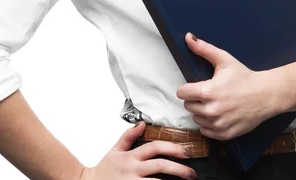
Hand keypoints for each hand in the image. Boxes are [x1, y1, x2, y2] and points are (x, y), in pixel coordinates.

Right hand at [80, 121, 196, 179]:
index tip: (186, 152)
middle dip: (179, 168)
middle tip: (192, 173)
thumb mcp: (115, 150)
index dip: (172, 148)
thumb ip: (128, 136)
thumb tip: (142, 123)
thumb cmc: (104, 170)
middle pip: (160, 165)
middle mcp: (133, 170)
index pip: (155, 147)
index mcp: (131, 157)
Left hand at [176, 32, 268, 140]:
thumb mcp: (224, 59)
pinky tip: (219, 114)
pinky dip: (209, 124)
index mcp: (208, 91)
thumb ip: (203, 49)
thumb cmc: (244, 76)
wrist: (265, 95)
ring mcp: (218, 124)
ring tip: (215, 102)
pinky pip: (206, 131)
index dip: (187, 87)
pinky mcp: (224, 134)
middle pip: (188, 106)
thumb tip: (188, 36)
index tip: (195, 85)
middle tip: (208, 93)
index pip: (182, 93)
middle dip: (195, 99)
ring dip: (201, 111)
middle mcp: (211, 110)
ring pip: (196, 118)